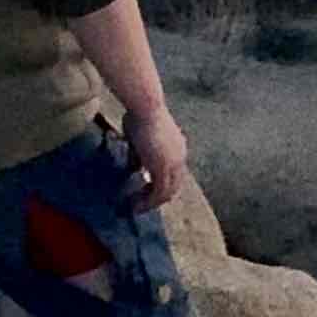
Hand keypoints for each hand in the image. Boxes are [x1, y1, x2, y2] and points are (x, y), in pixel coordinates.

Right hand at [122, 101, 198, 221]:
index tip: (143, 192)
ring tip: (135, 208)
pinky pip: (159, 193)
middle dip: (156, 198)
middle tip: (139, 205)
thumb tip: (135, 169)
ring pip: (167, 193)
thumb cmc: (140, 116)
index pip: (174, 175)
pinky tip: (136, 206)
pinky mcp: (164, 168)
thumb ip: (140, 155)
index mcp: (178, 149)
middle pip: (173, 186)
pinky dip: (148, 202)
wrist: (146, 107)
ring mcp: (175, 164)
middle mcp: (180, 158)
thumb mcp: (140, 139)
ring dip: (151, 203)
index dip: (160, 186)